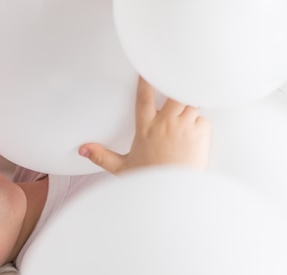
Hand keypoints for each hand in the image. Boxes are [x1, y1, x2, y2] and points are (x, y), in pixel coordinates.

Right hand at [78, 77, 210, 174]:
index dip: (145, 79)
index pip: (143, 96)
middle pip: (174, 91)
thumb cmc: (148, 181)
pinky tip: (196, 139)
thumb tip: (83, 149)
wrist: (172, 194)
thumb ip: (102, 156)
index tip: (148, 67)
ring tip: (187, 120)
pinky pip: (204, 120)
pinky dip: (201, 126)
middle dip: (178, 87)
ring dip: (190, 108)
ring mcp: (184, 125)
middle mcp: (164, 122)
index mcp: (145, 128)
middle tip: (178, 88)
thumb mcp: (122, 168)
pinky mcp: (201, 132)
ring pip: (191, 103)